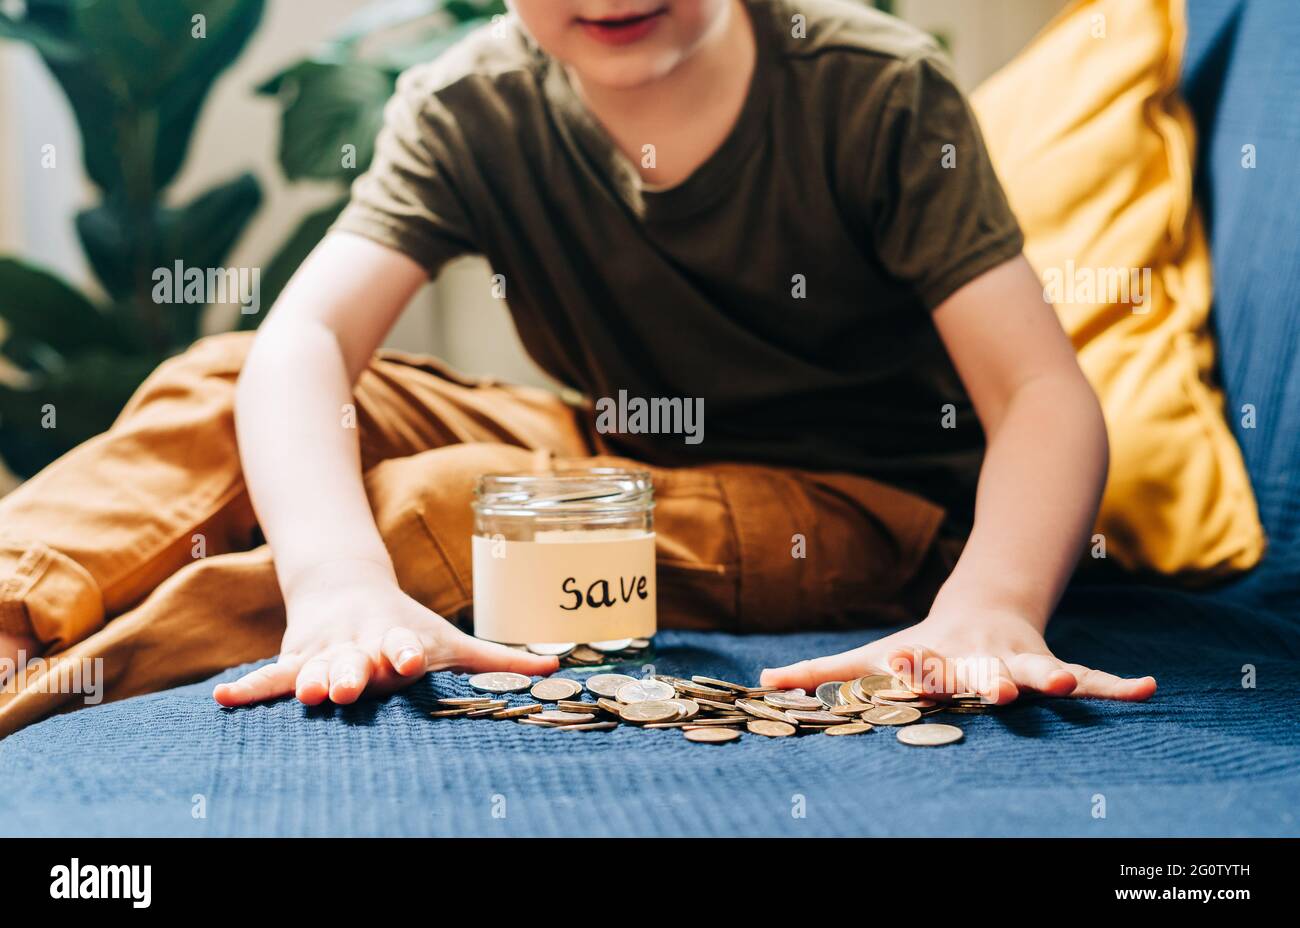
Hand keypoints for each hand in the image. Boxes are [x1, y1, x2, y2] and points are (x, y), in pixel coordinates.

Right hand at [213, 572, 555, 707]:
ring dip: (308, 679)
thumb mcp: (451, 638)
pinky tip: (224, 699)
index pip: (402, 644)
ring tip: (305, 692)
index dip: (403, 651)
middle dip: (351, 670)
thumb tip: (556, 666)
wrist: (345, 585)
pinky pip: (272, 675)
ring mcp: (323, 650)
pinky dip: (250, 687)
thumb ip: (499, 660)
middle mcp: (357, 642)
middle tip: (348, 685)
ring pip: (312, 667)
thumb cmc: (406, 626)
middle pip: (353, 658)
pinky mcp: (295, 658)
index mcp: (396, 636)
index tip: (406, 660)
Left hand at [760, 607, 1155, 703]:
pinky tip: (1150, 691)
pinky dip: (1118, 684)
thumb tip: (758, 680)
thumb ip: (819, 672)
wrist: (983, 603)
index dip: (914, 673)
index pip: (919, 669)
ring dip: (1051, 676)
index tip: (908, 676)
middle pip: (978, 670)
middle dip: (986, 680)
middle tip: (994, 690)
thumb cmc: (919, 646)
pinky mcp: (1049, 660)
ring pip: (1035, 668)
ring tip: (1071, 683)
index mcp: (930, 659)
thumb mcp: (870, 655)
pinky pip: (1091, 674)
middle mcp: (973, 656)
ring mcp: (1015, 657)